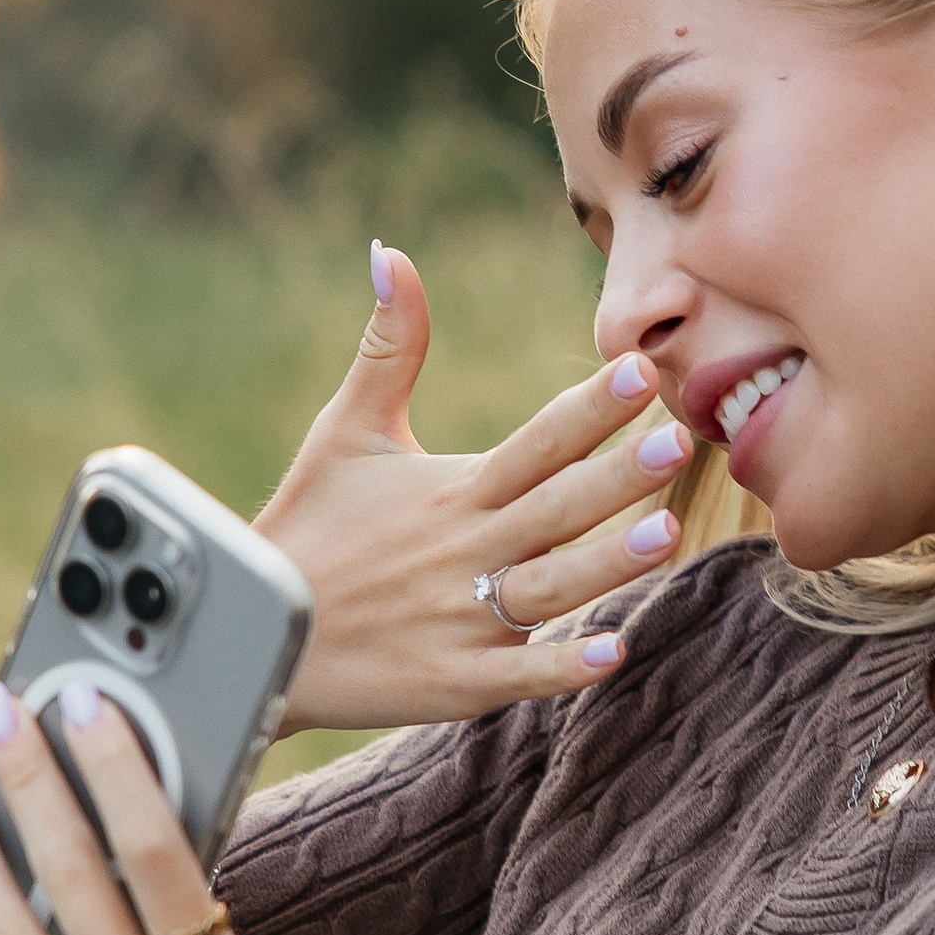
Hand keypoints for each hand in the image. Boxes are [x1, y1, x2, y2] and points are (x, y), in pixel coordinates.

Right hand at [257, 242, 692, 733]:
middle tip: (676, 440)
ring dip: (605, 564)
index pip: (537, 440)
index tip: (640, 371)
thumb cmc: (312, 524)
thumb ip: (390, 347)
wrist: (258, 636)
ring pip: (549, 587)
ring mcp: (461, 618)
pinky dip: (562, 666)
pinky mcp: (455, 680)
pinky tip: (614, 652)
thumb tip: (392, 254)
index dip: (588, 407)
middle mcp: (465, 549)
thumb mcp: (347, 430)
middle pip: (555, 507)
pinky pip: (518, 674)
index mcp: (453, 489)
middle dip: (617, 475)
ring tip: (664, 536)